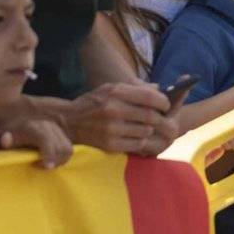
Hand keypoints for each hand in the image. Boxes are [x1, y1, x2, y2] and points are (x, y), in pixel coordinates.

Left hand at [0, 115, 74, 167]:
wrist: (13, 124)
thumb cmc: (6, 135)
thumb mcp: (0, 137)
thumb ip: (2, 140)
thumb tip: (6, 138)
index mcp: (34, 127)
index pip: (47, 139)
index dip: (49, 154)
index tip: (47, 167)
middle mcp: (48, 126)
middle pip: (62, 147)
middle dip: (54, 161)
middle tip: (38, 166)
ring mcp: (57, 129)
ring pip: (67, 149)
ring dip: (59, 160)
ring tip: (44, 163)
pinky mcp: (61, 134)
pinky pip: (68, 149)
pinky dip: (61, 158)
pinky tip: (48, 159)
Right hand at [57, 81, 177, 154]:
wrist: (68, 121)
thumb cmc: (93, 103)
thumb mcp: (110, 88)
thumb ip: (134, 88)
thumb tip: (159, 89)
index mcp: (115, 92)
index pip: (150, 96)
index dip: (163, 101)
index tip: (165, 105)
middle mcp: (114, 110)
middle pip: (151, 115)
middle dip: (159, 117)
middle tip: (159, 118)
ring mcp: (112, 129)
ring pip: (146, 131)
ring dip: (148, 129)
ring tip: (142, 126)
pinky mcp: (110, 145)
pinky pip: (138, 144)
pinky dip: (140, 140)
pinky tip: (134, 135)